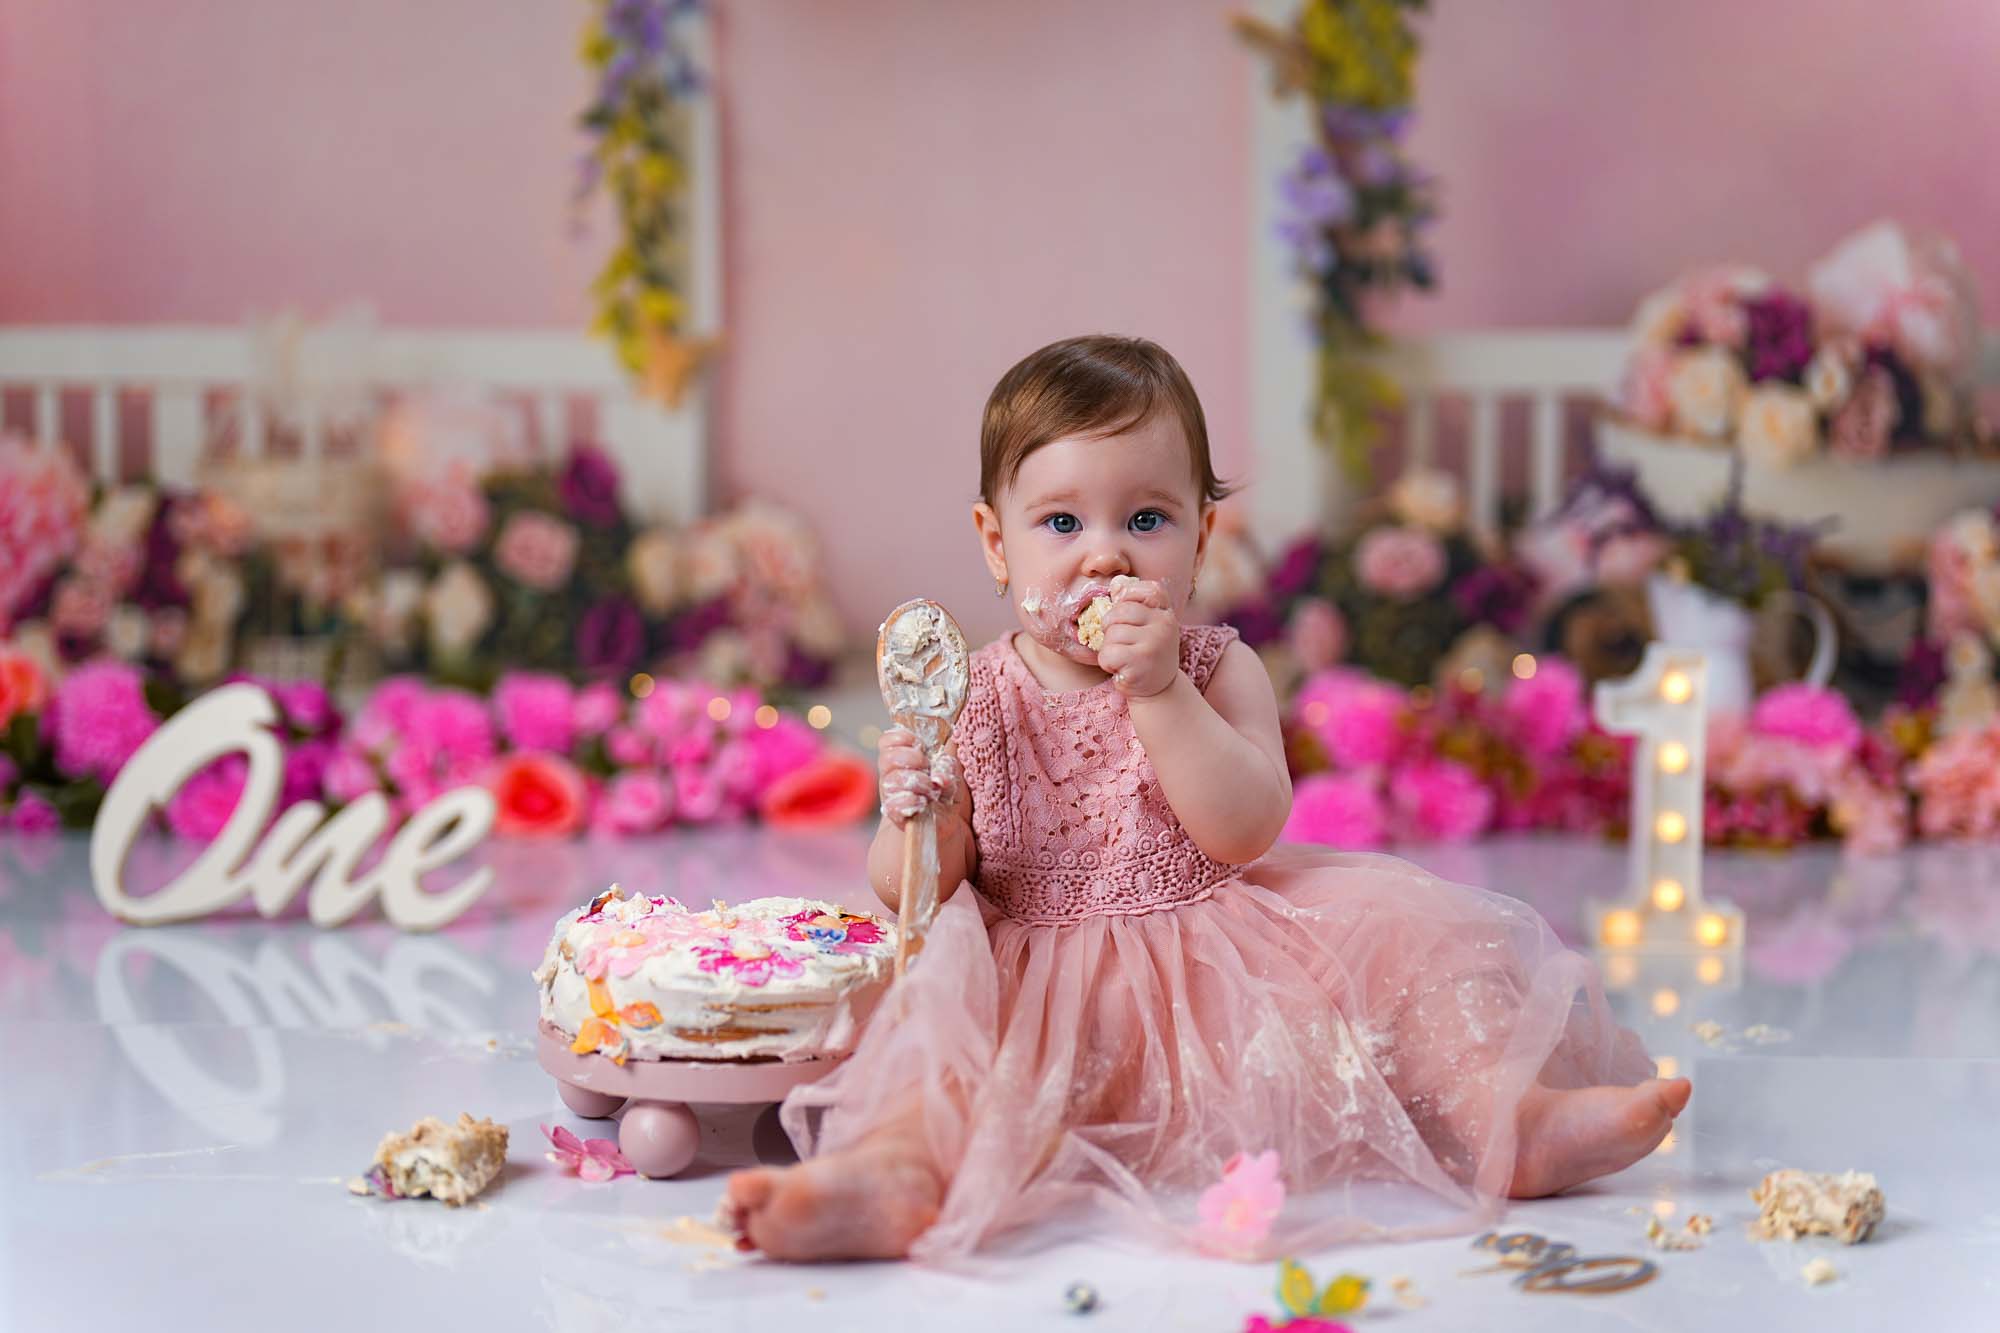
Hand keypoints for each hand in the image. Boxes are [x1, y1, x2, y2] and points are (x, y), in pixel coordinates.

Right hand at [877, 726, 955, 827]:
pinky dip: (912, 800)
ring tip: (932, 788)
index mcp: (902, 758)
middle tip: (927, 767)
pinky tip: (923, 802)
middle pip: (888, 758)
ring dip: (918, 781)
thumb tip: (940, 773)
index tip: (918, 743)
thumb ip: (948, 763)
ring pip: (893, 780)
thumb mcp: (951, 772)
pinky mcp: (894, 814)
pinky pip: (894, 804)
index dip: (901, 737)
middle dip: (913, 759)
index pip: (887, 741)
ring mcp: (890, 794)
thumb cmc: (945, 791)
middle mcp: (891, 774)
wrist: (945, 820)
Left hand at [1095, 578, 1179, 698]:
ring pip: (1111, 634)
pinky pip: (1108, 654)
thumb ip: (1133, 602)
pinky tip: (1121, 668)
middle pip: (1119, 612)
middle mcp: (1164, 624)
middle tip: (1124, 643)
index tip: (1128, 615)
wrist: (1159, 689)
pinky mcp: (1141, 663)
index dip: (1129, 597)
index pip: (1147, 589)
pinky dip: (1107, 663)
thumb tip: (1117, 582)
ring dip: (1109, 648)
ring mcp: (1154, 643)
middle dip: (1112, 628)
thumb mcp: (1147, 624)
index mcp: (1165, 612)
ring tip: (1124, 658)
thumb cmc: (1146, 652)